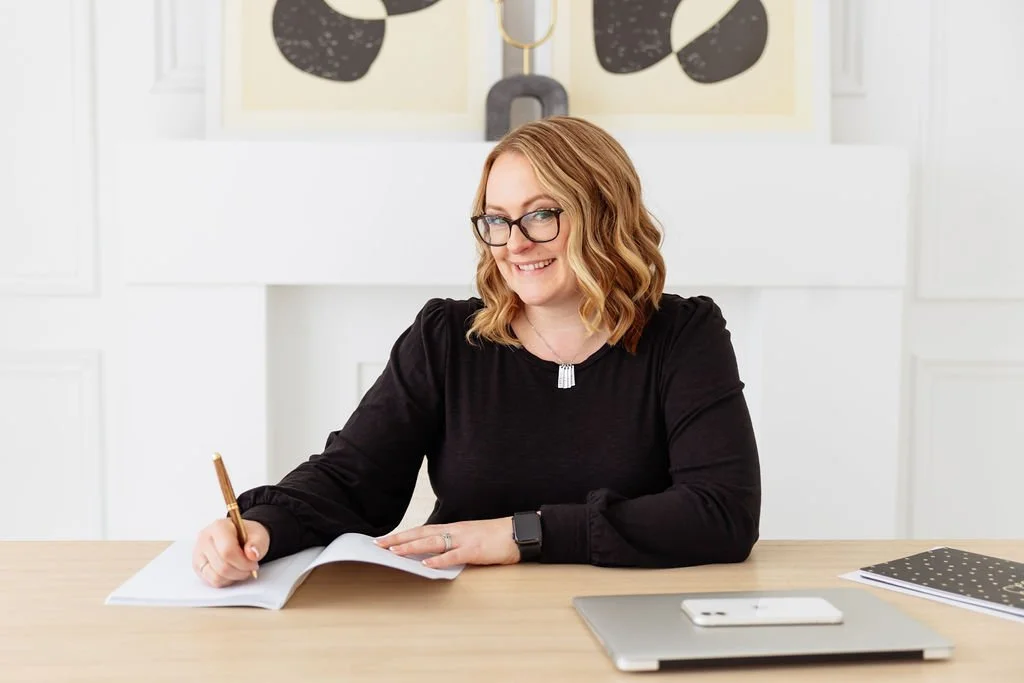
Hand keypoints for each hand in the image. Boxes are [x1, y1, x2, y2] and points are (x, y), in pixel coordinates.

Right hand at [192, 518, 269, 587]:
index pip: (227, 551)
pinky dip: (226, 580)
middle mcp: (205, 539)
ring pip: (216, 576)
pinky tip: (233, 572)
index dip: (243, 562)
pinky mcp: (198, 566)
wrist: (239, 536)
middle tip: (250, 567)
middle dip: (240, 571)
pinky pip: (212, 581)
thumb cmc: (247, 535)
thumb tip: (252, 554)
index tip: (253, 564)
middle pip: (222, 566)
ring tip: (242, 569)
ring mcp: (199, 553)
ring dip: (234, 577)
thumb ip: (258, 544)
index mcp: (219, 527)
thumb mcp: (259, 535)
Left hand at [374, 517, 519, 568]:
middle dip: (399, 539)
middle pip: (421, 533)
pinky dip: (438, 560)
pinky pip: (453, 556)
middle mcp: (455, 531)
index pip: (422, 530)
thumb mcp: (470, 538)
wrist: (518, 533)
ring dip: (412, 547)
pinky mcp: (475, 550)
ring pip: (432, 542)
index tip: (385, 539)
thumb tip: (433, 555)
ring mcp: (464, 539)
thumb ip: (452, 544)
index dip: (403, 535)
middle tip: (379, 544)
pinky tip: (426, 564)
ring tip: (394, 552)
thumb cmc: (495, 537)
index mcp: (453, 528)